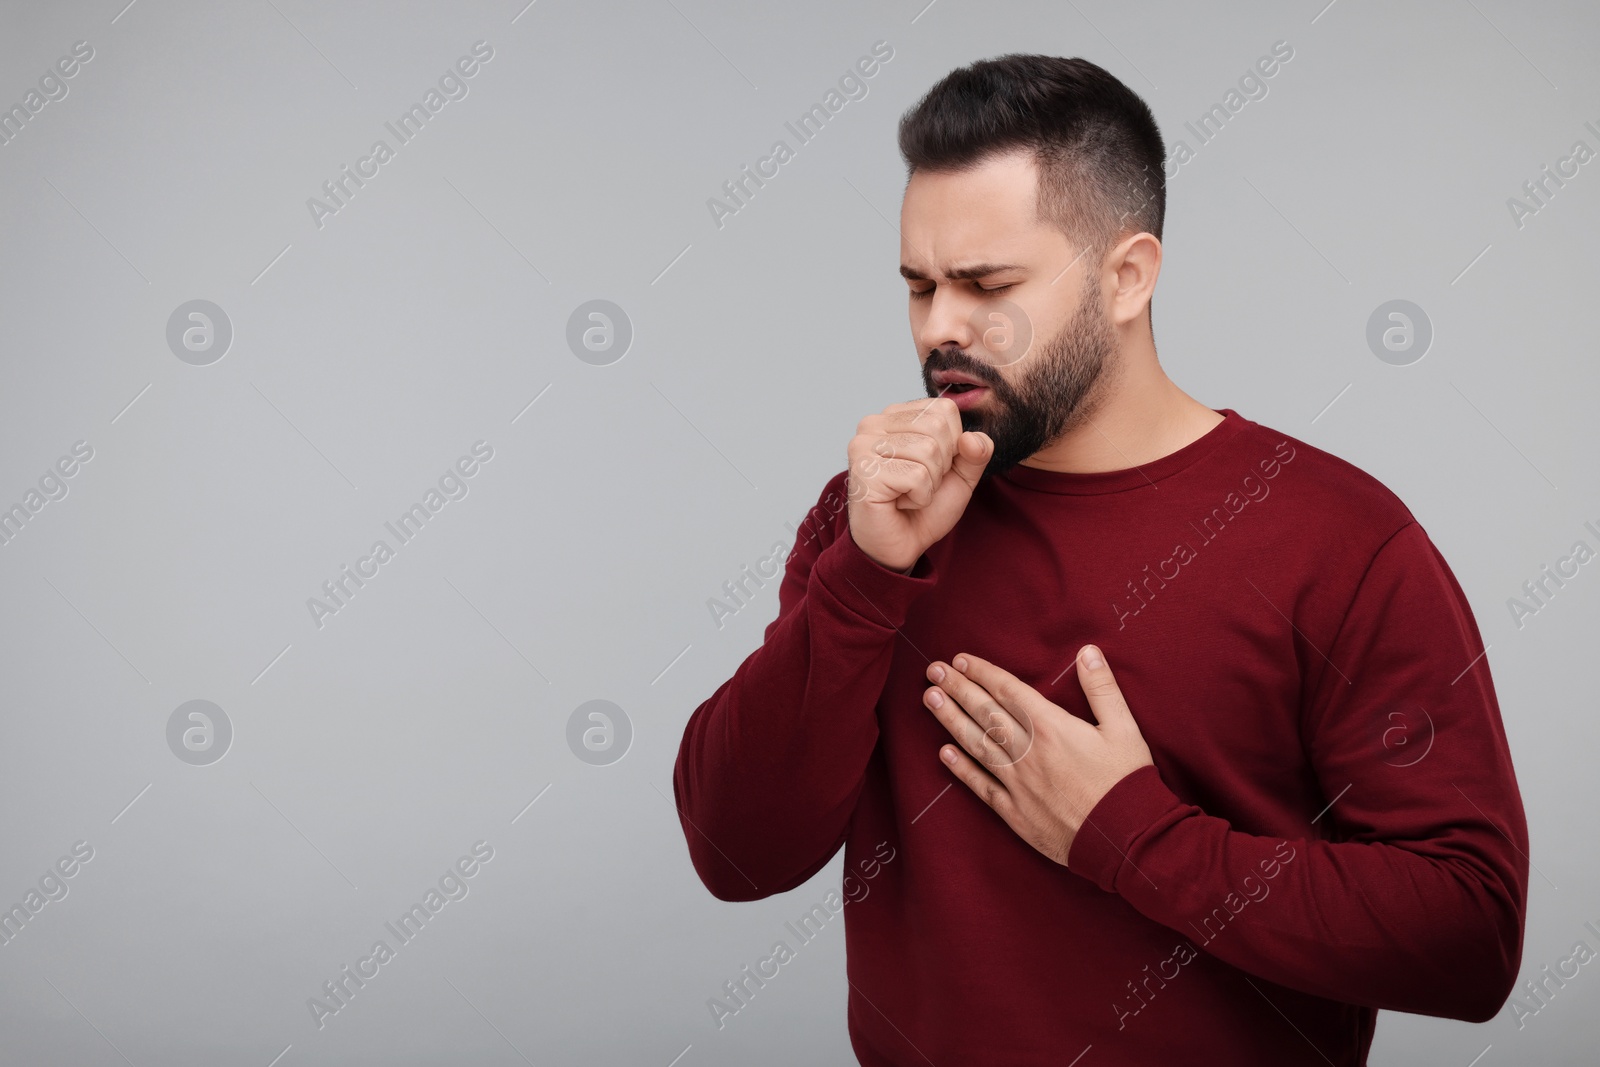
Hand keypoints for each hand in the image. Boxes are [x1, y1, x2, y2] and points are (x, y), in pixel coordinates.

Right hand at [846, 397, 991, 572]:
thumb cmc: (924, 509)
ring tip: (907, 493)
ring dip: (929, 484)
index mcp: (895, 416)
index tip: (930, 467)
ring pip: (928, 451)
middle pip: (937, 427)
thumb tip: (973, 439)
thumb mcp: (961, 475)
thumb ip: (976, 452)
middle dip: (940, 465)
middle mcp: (873, 423)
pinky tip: (899, 503)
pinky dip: (918, 497)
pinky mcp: (864, 471)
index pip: (945, 410)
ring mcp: (863, 446)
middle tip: (918, 484)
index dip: (952, 444)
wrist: (900, 546)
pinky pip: (916, 476)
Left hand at [921, 644, 1153, 865]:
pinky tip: (942, 754)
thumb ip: (1102, 688)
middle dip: (957, 689)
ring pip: (977, 745)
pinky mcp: (1016, 813)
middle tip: (933, 671)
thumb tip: (1087, 651)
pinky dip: (961, 769)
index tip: (961, 660)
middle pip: (985, 714)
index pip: (1008, 691)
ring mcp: (1018, 784)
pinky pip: (982, 786)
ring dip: (950, 720)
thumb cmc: (1127, 782)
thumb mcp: (1124, 728)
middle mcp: (1028, 753)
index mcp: (1052, 728)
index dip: (982, 673)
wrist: (1125, 839)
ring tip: (929, 699)